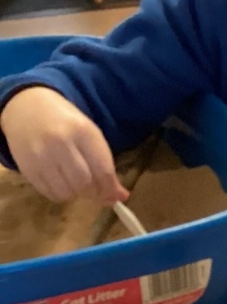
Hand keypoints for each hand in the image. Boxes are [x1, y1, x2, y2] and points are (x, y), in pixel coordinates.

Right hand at [0, 87, 125, 204]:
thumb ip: (105, 164)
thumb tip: (121, 197)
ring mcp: (40, 154)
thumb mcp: (89, 135)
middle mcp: (60, 142)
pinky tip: (60, 182)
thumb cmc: (65, 122)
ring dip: (75, 194)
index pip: (103, 171)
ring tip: (74, 184)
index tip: (113, 196)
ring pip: (66, 192)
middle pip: (84, 184)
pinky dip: (59, 194)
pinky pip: (49, 193)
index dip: (110, 190)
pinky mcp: (26, 166)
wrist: (27, 106)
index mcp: (83, 131)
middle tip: (92, 191)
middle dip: (92, 193)